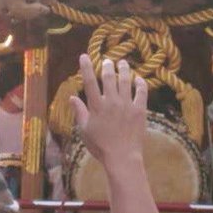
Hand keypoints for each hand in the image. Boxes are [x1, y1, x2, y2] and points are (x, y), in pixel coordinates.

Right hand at [71, 54, 163, 212]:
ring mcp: (126, 104)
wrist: (122, 156)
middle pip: (109, 77)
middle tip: (108, 60)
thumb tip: (71, 97)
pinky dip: (140, 83)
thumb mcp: (85, 130)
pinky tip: (138, 78)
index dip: (86, 67)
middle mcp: (111, 101)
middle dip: (107, 65)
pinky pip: (142, 92)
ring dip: (124, 69)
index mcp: (96, 106)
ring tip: (123, 63)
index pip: (90, 82)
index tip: (84, 55)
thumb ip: (79, 112)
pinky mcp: (140, 110)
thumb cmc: (100, 146)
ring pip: (125, 81)